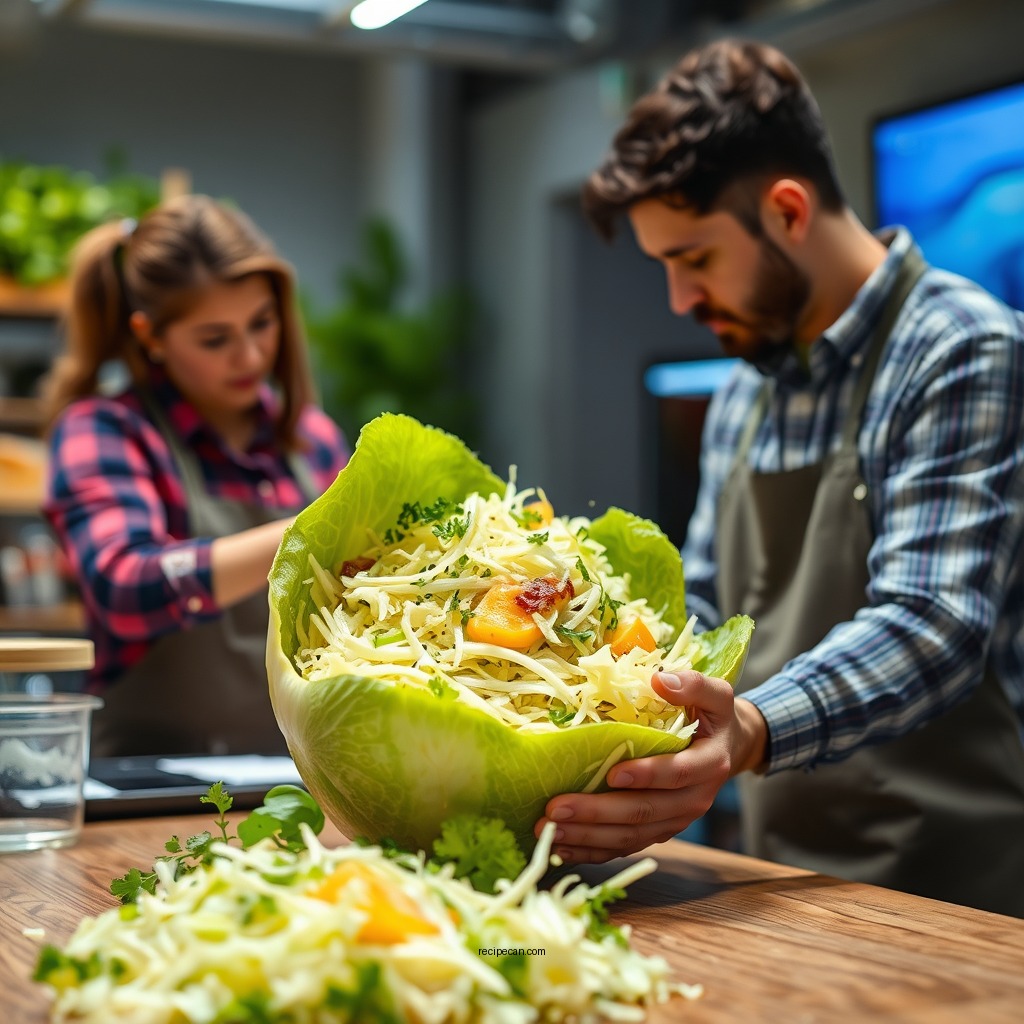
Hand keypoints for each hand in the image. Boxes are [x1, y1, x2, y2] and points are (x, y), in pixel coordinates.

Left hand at [534, 670, 767, 863]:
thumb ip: (692, 684)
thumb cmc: (713, 717)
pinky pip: (625, 847)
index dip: (646, 775)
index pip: (677, 773)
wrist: (727, 748)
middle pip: (643, 813)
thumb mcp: (715, 694)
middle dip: (597, 813)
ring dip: (587, 836)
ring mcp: (674, 821)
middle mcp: (693, 800)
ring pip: (630, 836)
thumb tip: (660, 678)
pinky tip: (563, 847)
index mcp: (709, 765)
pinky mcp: (658, 831)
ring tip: (549, 829)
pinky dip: (593, 851)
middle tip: (556, 808)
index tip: (612, 773)